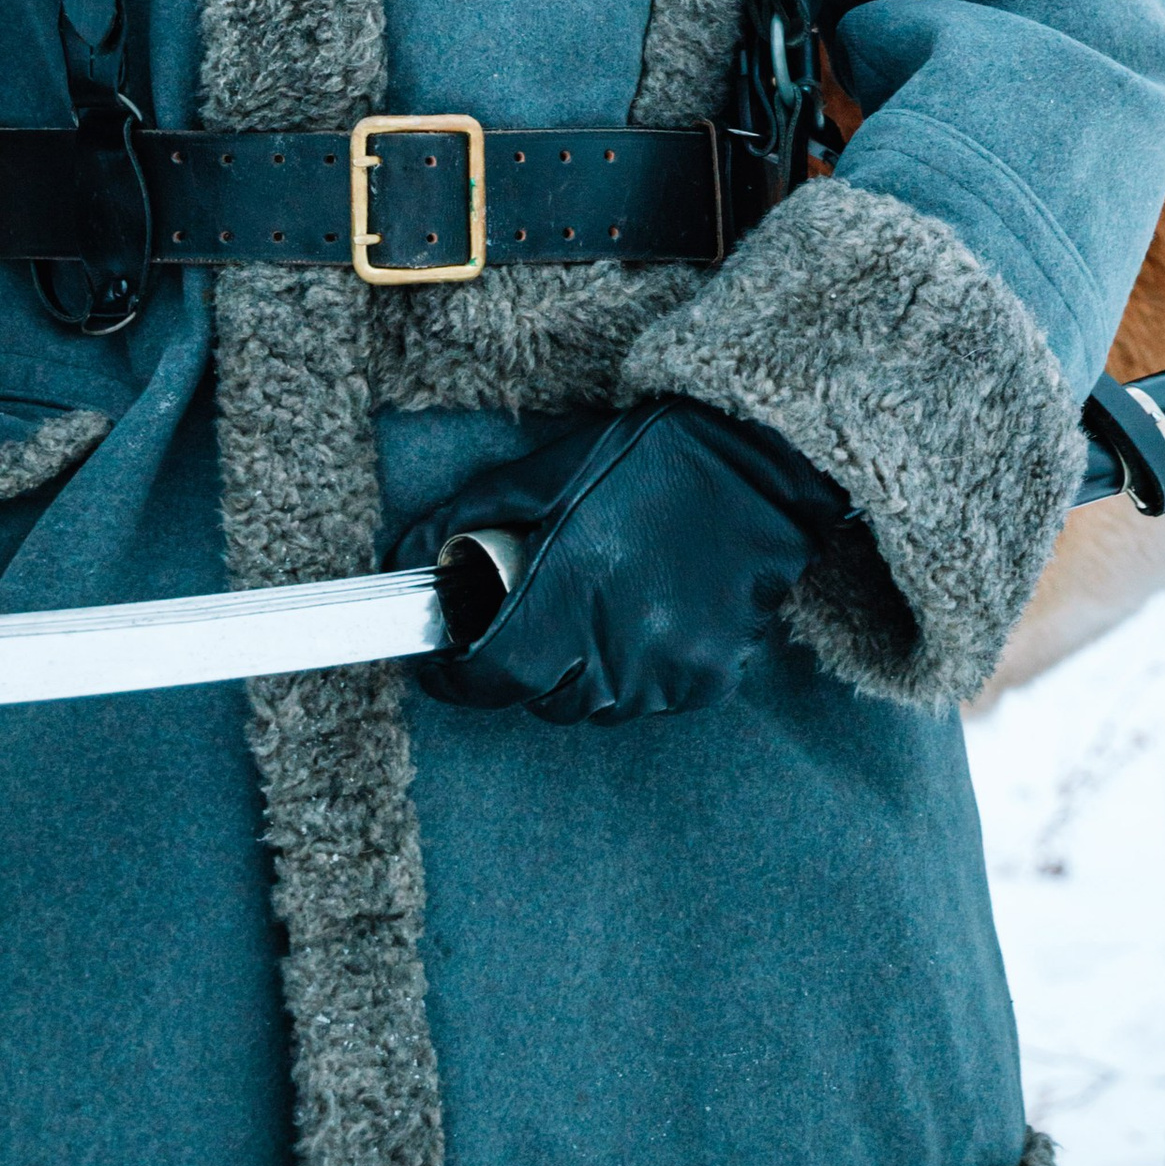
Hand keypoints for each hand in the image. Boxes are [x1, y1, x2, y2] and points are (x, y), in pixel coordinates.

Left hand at [386, 402, 847, 724]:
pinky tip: (646, 618)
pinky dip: (635, 674)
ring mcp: (670, 670)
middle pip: (540, 699)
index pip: (489, 675)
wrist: (757, 459)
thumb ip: (465, 522)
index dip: (457, 675)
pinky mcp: (710, 679)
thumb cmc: (645, 457)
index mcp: (569, 589)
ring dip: (582, 674)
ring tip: (598, 608)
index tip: (447, 661)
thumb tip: (408, 562)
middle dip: (523, 667)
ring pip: (594, 707)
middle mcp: (619, 644)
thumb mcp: (542, 475)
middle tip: (534, 616)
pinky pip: (649, 701)